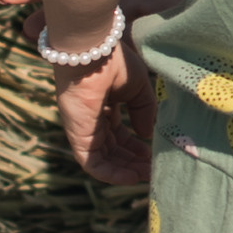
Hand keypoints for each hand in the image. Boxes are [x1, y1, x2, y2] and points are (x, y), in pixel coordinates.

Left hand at [53, 42, 156, 185]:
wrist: (93, 55)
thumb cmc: (115, 64)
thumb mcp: (138, 87)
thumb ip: (144, 110)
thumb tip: (146, 135)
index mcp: (103, 106)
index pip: (118, 133)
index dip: (135, 146)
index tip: (152, 154)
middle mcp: (91, 120)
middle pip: (112, 149)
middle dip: (133, 161)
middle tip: (153, 170)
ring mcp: (84, 130)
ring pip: (105, 160)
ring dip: (126, 171)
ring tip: (147, 176)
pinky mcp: (78, 138)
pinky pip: (93, 164)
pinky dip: (112, 174)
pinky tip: (132, 177)